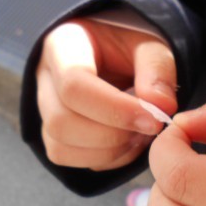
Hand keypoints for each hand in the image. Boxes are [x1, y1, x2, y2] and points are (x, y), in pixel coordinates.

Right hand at [36, 19, 176, 169]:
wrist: (117, 59)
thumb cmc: (131, 50)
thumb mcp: (151, 46)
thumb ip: (158, 70)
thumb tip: (161, 106)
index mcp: (64, 45)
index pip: (74, 84)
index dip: (115, 109)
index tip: (154, 120)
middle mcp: (44, 78)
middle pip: (61, 121)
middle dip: (112, 135)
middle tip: (150, 127)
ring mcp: (44, 109)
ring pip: (60, 146)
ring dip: (110, 150)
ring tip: (141, 133)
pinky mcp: (52, 135)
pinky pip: (68, 159)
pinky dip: (104, 160)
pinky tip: (127, 143)